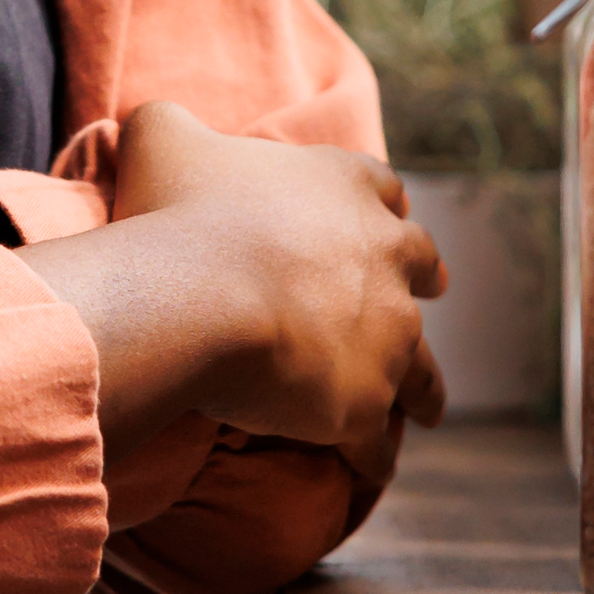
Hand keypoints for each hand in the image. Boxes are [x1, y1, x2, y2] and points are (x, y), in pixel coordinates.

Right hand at [25, 102, 442, 483]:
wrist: (199, 295)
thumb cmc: (180, 212)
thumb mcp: (163, 137)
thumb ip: (171, 124)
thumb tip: (161, 123)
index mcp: (346, 186)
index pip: (381, 189)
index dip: (381, 206)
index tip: (390, 218)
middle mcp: (384, 257)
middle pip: (422, 269)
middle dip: (425, 282)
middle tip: (432, 292)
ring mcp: (385, 334)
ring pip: (421, 367)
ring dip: (425, 387)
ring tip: (428, 412)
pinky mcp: (364, 402)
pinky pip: (374, 441)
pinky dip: (372, 456)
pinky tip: (369, 470)